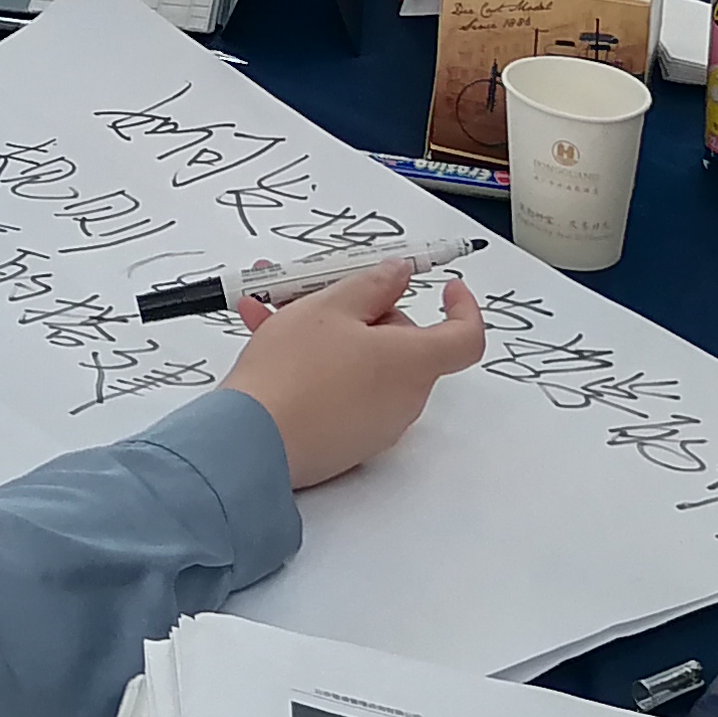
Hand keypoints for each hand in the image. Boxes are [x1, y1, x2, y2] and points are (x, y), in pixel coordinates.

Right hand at [222, 273, 485, 488]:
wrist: (251, 442)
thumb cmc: (292, 374)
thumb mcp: (330, 306)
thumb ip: (372, 284)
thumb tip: (399, 274)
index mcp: (413, 364)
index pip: (466, 337)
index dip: (463, 308)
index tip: (447, 287)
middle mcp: (403, 400)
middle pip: (401, 343)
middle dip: (363, 310)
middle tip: (323, 289)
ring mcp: (375, 425)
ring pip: (363, 363)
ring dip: (327, 332)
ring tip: (276, 307)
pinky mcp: (346, 441)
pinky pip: (342, 390)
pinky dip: (315, 363)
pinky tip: (268, 335)